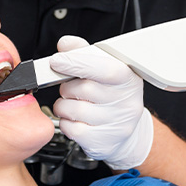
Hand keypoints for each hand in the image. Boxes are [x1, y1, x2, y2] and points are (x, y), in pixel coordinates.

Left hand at [50, 35, 153, 169]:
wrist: (123, 129)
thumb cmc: (111, 95)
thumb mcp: (104, 68)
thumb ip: (84, 53)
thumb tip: (66, 44)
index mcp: (128, 78)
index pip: (103, 68)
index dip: (76, 63)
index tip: (57, 61)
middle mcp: (126, 102)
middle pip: (83, 89)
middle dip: (67, 87)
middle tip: (72, 88)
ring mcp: (116, 124)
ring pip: (73, 110)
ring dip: (64, 105)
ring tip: (74, 103)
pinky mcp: (103, 142)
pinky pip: (71, 129)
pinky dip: (66, 122)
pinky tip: (75, 119)